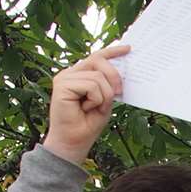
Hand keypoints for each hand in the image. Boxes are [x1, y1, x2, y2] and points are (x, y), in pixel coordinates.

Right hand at [42, 44, 129, 164]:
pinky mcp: (62, 84)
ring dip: (104, 96)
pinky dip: (95, 99)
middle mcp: (70, 73)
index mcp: (79, 75)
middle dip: (113, 77)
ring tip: (93, 108)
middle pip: (99, 61)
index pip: (97, 57)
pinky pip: (91, 85)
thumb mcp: (104, 101)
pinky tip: (85, 109)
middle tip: (118, 93)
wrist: (73, 143)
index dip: (112, 51)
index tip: (128, 49)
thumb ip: (108, 85)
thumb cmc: (87, 125)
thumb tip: (120, 71)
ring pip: (98, 76)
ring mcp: (65, 78)